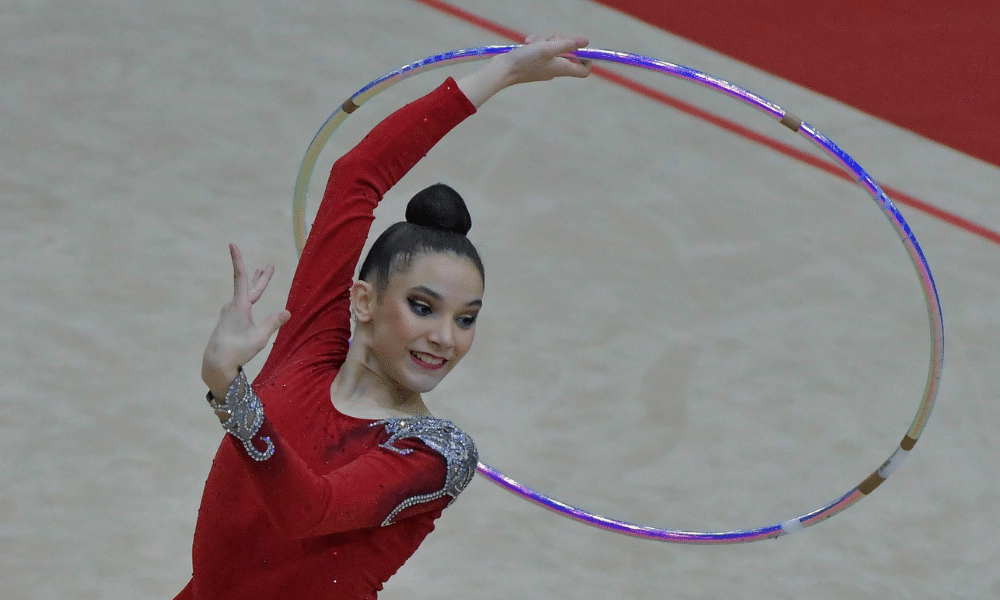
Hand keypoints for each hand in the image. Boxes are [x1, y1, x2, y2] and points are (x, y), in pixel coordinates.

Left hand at [201, 243, 290, 397]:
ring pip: (245, 295)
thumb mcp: (259, 338)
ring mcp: (229, 312)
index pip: (241, 278)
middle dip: (260, 276)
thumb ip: (273, 323)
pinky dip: (250, 297)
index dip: (238, 260)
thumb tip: (288, 312)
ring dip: (255, 285)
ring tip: (261, 274)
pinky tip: (252, 302)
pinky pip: (242, 304)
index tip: (232, 244)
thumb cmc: (237, 350)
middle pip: (248, 286)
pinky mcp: (229, 320)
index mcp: (240, 306)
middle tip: (270, 265)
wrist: (216, 363)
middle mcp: (233, 306)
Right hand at [498, 35, 591, 85]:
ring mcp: (544, 66)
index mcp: (561, 69)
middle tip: (550, 40)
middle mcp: (555, 69)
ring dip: (544, 40)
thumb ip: (567, 45)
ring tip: (532, 42)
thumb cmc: (525, 61)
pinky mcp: (534, 62)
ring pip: (553, 47)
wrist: (502, 71)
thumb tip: (586, 42)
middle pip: (568, 53)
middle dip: (560, 41)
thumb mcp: (547, 49)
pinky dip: (536, 43)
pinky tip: (527, 42)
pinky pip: (541, 49)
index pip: (583, 70)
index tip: (582, 48)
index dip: (587, 60)